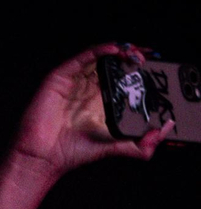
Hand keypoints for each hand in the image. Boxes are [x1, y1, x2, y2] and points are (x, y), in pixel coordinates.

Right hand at [10, 44, 169, 179]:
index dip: (137, 68)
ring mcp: (73, 83)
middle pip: (112, 63)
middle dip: (131, 57)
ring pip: (99, 57)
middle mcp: (86, 89)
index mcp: (99, 101)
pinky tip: (115, 51)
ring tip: (134, 54)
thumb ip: (141, 144)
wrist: (45, 157)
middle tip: (146, 58)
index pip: (121, 76)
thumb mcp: (117, 147)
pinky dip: (99, 51)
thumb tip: (163, 131)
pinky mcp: (60, 79)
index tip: (153, 66)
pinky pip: (81, 58)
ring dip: (119, 52)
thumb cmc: (72, 152)